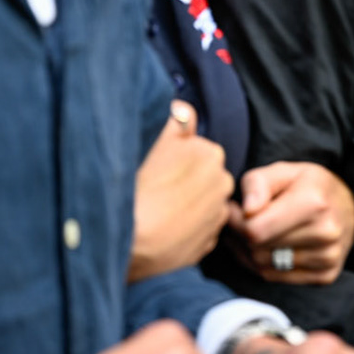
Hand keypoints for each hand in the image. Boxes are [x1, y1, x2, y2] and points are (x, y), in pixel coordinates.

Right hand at [128, 102, 233, 282]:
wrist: (131, 244)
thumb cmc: (139, 185)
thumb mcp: (156, 139)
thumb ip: (176, 119)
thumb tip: (183, 109)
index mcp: (212, 154)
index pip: (195, 149)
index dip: (174, 158)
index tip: (156, 167)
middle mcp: (223, 184)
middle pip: (202, 176)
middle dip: (184, 180)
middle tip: (155, 189)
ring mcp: (216, 216)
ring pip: (200, 203)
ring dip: (185, 205)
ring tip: (157, 211)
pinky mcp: (208, 244)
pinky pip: (197, 230)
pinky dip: (184, 229)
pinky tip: (163, 231)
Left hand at [227, 161, 353, 283]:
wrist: (346, 206)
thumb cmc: (307, 185)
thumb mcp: (282, 171)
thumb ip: (257, 184)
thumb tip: (246, 210)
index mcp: (314, 203)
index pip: (256, 229)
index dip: (235, 222)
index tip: (234, 210)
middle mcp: (326, 233)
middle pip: (258, 249)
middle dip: (241, 236)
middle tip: (239, 221)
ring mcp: (328, 257)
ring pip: (264, 267)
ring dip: (248, 252)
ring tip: (252, 233)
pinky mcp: (327, 275)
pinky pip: (276, 278)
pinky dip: (262, 265)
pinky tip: (265, 247)